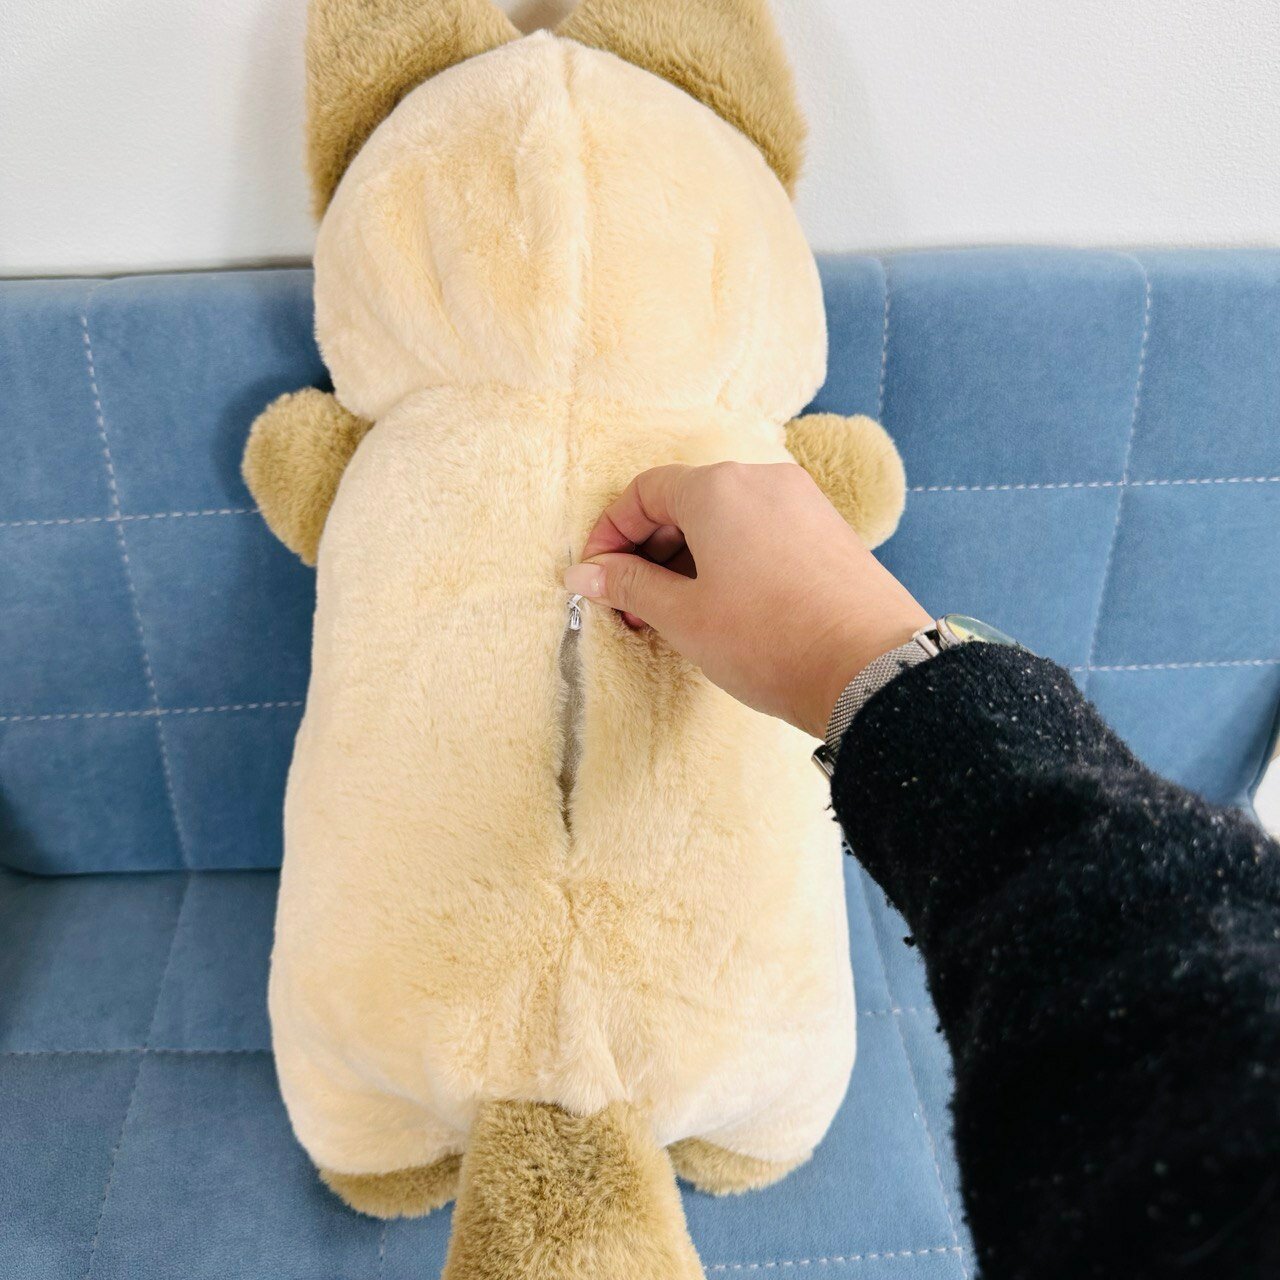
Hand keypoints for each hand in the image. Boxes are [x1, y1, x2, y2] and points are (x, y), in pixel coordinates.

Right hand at [565, 462, 931, 738]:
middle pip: (685, 502)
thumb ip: (629, 587)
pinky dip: (730, 561)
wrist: (871, 669)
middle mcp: (762, 480)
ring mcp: (802, 503)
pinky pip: (761, 533)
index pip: (644, 492)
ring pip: (725, 520)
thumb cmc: (772, 640)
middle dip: (648, 553)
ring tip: (675, 616)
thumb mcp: (684, 617)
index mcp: (718, 488)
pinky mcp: (828, 532)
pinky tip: (724, 609)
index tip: (596, 577)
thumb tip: (586, 574)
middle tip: (632, 607)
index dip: (610, 535)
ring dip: (687, 560)